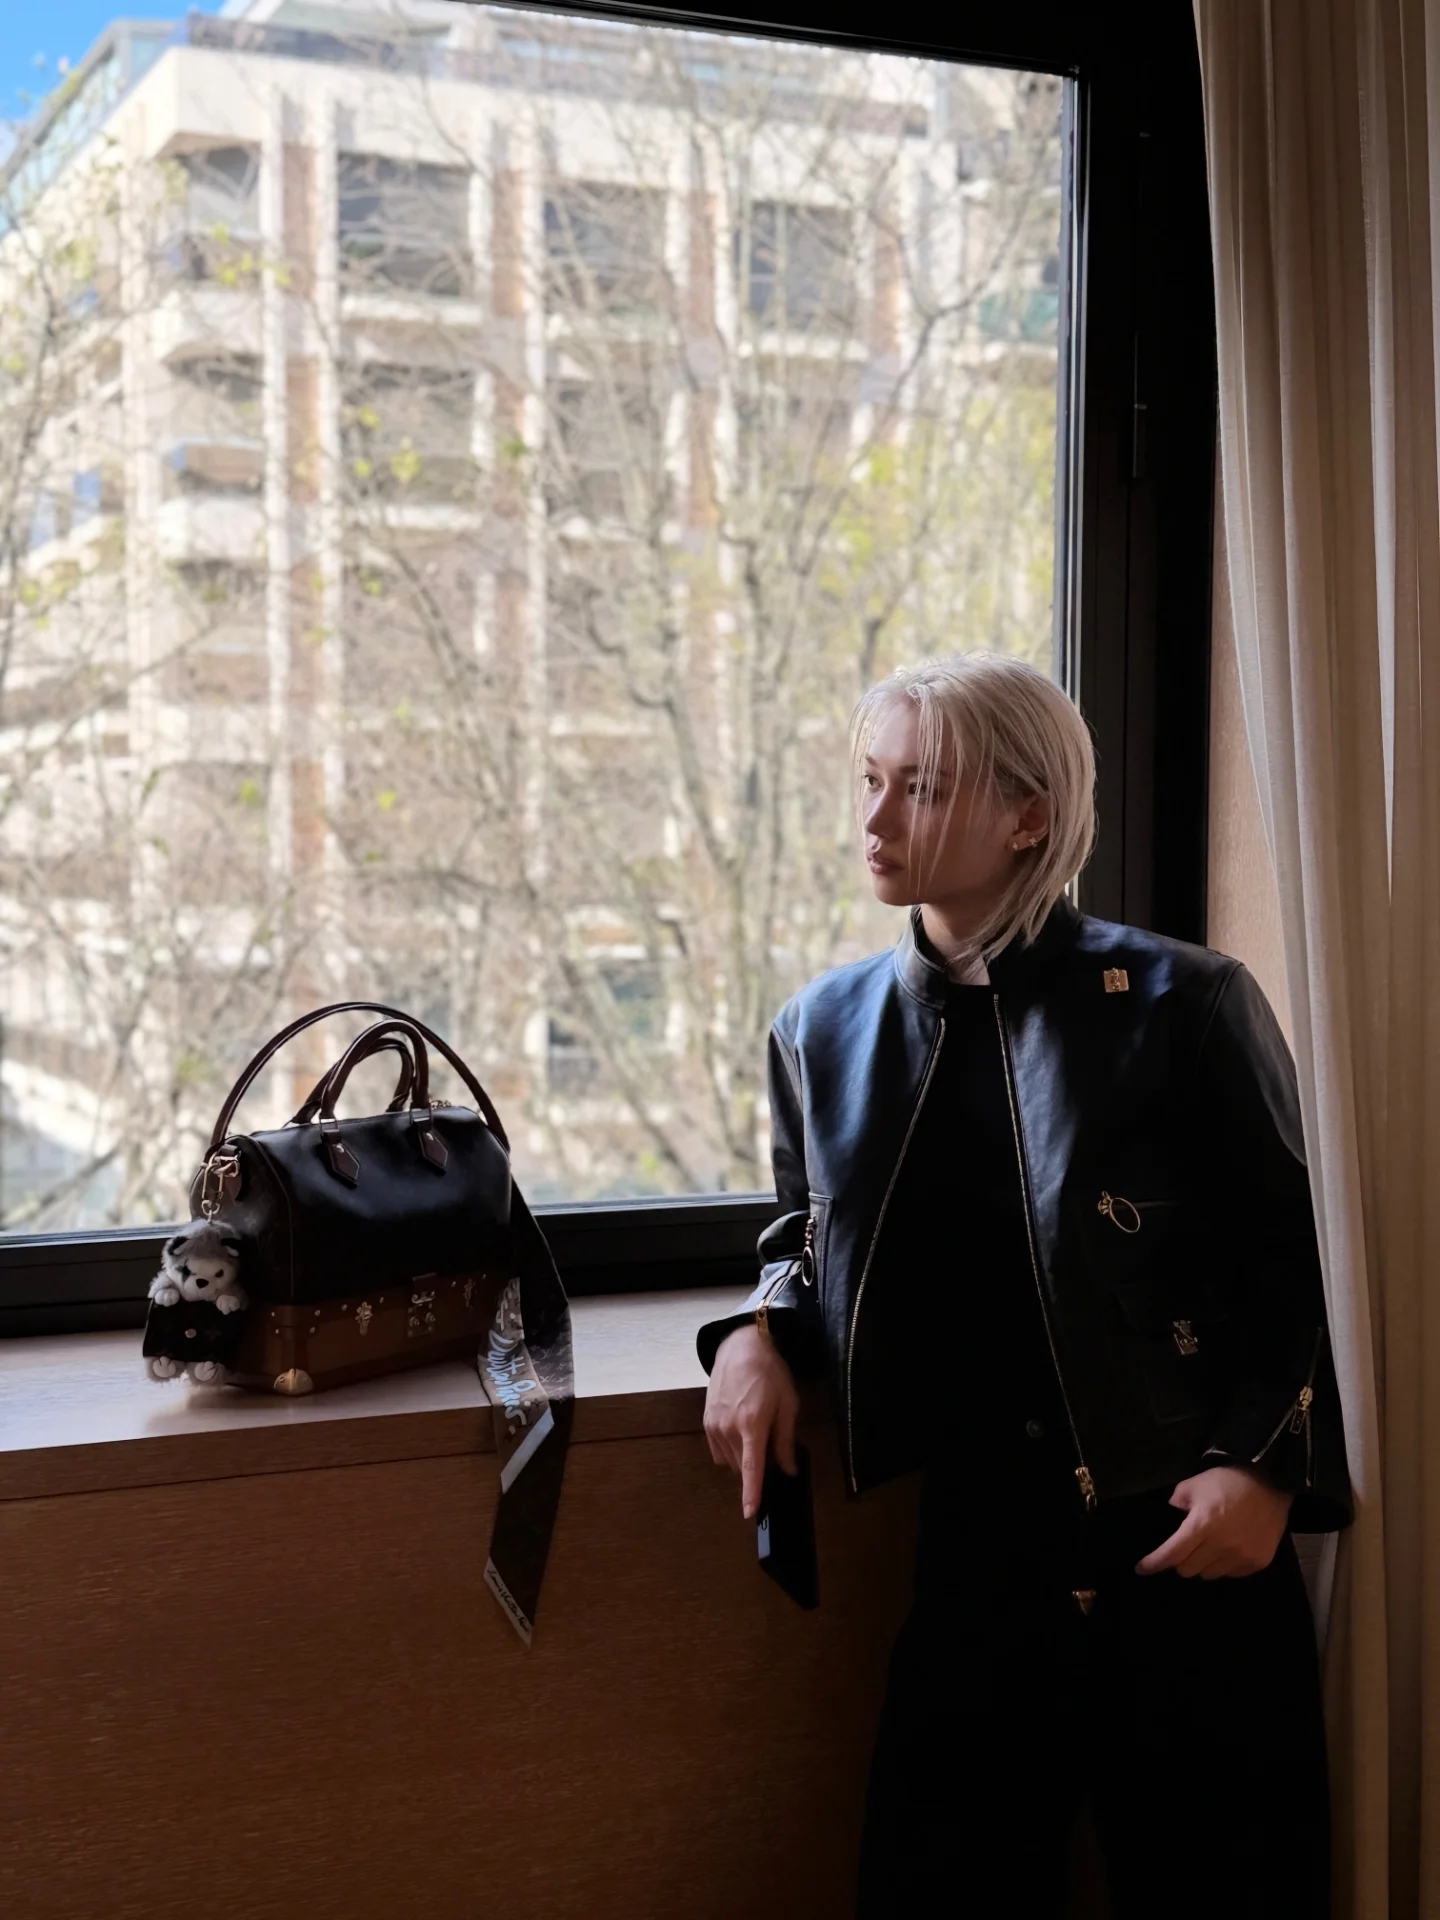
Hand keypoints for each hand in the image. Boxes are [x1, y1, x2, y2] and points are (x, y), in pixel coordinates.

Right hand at [704, 1324, 799, 1519]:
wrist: (740, 1346)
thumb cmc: (770, 1372)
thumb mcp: (787, 1403)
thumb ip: (786, 1439)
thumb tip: (789, 1469)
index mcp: (752, 1424)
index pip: (751, 1468)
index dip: (751, 1493)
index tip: (750, 1513)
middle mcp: (728, 1428)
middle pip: (742, 1466)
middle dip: (756, 1466)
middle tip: (771, 1445)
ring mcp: (713, 1425)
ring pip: (729, 1460)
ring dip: (743, 1458)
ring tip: (756, 1432)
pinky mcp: (706, 1421)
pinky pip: (718, 1451)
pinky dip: (730, 1451)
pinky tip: (740, 1433)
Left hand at [1136, 1465, 1293, 1579]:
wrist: (1271, 1483)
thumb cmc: (1228, 1481)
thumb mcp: (1194, 1484)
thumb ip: (1177, 1502)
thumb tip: (1172, 1515)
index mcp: (1202, 1525)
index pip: (1172, 1553)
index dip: (1154, 1563)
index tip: (1141, 1569)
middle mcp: (1221, 1545)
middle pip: (1188, 1569)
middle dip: (1180, 1560)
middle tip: (1184, 1547)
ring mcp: (1241, 1556)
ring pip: (1209, 1574)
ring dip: (1202, 1564)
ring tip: (1208, 1546)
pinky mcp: (1258, 1562)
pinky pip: (1231, 1574)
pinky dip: (1223, 1565)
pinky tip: (1227, 1549)